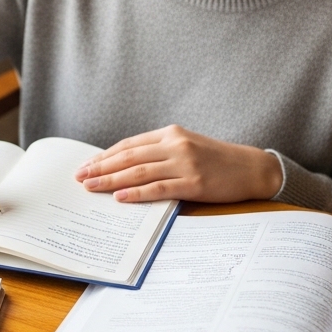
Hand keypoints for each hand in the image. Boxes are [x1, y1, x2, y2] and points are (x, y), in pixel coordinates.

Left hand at [74, 125, 282, 203]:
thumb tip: (126, 167)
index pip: (129, 145)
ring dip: (111, 180)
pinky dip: (137, 193)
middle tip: (79, 177)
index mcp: (171, 134)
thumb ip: (160, 152)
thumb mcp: (187, 147)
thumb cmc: (217, 160)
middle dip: (101, 167)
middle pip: (129, 157)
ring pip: (139, 172)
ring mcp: (185, 163)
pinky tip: (120, 197)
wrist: (252, 168)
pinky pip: (159, 188)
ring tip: (91, 187)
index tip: (86, 165)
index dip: (105, 155)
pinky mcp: (194, 182)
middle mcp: (175, 145)